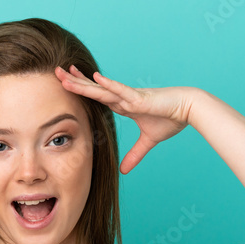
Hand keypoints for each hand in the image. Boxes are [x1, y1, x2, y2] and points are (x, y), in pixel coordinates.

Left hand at [55, 65, 193, 174]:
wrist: (188, 109)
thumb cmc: (171, 119)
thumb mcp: (148, 141)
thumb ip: (135, 155)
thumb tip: (124, 171)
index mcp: (123, 105)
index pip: (97, 96)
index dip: (82, 89)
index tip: (67, 82)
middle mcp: (123, 98)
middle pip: (93, 89)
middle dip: (75, 81)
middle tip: (56, 72)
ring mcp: (130, 96)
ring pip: (102, 89)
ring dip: (84, 82)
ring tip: (66, 74)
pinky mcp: (140, 98)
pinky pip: (122, 91)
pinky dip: (109, 85)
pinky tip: (96, 77)